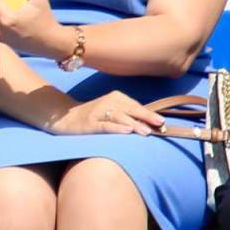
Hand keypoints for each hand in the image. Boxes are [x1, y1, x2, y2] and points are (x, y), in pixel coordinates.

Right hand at [49, 90, 164, 136]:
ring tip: (146, 132)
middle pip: (130, 110)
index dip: (149, 115)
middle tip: (161, 124)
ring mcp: (98, 113)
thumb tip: (154, 125)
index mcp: (116, 98)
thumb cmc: (95, 116)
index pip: (136, 106)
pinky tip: (126, 131)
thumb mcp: (113, 111)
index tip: (163, 123)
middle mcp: (108, 102)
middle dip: (146, 117)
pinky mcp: (90, 124)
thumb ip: (130, 115)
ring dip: (133, 123)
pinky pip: (105, 125)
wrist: (66, 117)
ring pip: (119, 117)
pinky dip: (116, 128)